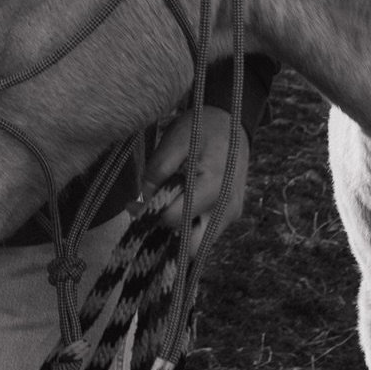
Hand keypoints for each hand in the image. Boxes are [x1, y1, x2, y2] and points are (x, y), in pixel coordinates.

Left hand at [140, 106, 247, 249]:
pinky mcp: (231, 214)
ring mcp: (232, 214)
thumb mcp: (175, 140)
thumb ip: (157, 170)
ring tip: (164, 209)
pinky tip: (179, 207)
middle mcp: (227, 208)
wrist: (234, 121)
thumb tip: (139, 201)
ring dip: (180, 234)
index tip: (136, 204)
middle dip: (168, 236)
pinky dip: (191, 228)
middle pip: (193, 247)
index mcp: (213, 188)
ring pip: (201, 245)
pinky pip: (208, 234)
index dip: (151, 214)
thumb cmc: (203, 127)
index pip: (175, 219)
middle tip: (151, 215)